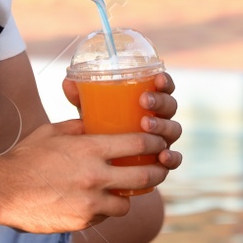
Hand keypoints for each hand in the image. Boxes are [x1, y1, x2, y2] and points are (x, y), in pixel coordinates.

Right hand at [0, 119, 171, 232]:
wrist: (2, 190)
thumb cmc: (26, 156)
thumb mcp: (55, 131)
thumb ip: (81, 127)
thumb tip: (99, 122)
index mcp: (90, 149)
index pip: (138, 145)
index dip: (155, 144)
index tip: (159, 143)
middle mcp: (95, 177)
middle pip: (145, 177)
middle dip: (158, 172)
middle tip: (159, 168)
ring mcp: (90, 203)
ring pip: (127, 203)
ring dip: (128, 196)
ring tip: (123, 189)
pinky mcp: (82, 222)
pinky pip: (104, 216)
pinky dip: (104, 210)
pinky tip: (95, 202)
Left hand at [63, 69, 182, 169]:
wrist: (101, 164)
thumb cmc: (99, 128)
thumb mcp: (90, 111)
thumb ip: (81, 97)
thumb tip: (68, 82)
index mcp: (148, 101)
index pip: (163, 87)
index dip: (165, 81)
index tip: (156, 78)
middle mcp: (160, 118)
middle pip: (170, 107)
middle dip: (160, 102)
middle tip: (143, 100)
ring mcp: (163, 140)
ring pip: (173, 130)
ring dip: (162, 126)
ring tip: (146, 124)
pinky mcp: (161, 161)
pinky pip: (174, 160)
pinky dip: (172, 157)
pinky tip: (163, 156)